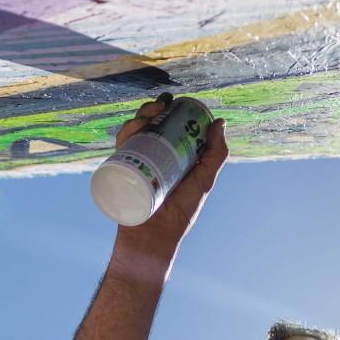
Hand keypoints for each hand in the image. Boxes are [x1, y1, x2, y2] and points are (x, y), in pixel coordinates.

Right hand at [112, 93, 228, 264]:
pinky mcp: (120, 172)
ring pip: (131, 133)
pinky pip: (119, 149)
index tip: (173, 102)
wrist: (156, 237)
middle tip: (160, 107)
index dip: (167, 110)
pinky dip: (123, 134)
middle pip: (146, 125)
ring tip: (149, 117)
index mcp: (168, 156)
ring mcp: (133, 164)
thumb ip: (216, 154)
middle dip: (151, 109)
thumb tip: (220, 122)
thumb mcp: (204, 180)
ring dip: (137, 117)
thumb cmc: (181, 212)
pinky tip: (133, 128)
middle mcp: (149, 158)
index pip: (164, 126)